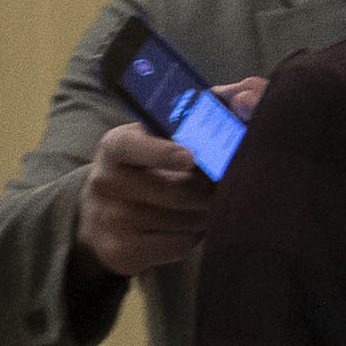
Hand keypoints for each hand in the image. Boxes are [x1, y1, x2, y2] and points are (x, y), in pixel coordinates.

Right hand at [68, 80, 262, 280]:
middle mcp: (105, 181)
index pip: (131, 146)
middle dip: (207, 192)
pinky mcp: (119, 251)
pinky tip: (183, 228)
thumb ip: (206, 109)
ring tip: (202, 208)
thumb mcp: (159, 135)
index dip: (162, 151)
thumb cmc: (147, 167)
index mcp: (115, 146)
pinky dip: (189, 238)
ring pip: (182, 221)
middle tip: (219, 188)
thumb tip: (246, 94)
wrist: (99, 217)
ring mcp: (110, 218)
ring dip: (203, 215)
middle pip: (176, 192)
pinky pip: (176, 245)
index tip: (190, 156)